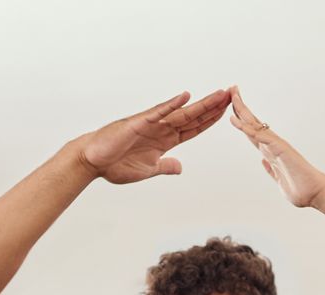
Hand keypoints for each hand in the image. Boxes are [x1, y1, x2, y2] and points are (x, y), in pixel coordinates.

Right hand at [77, 89, 230, 185]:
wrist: (93, 161)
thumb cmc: (116, 164)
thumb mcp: (148, 170)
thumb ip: (165, 167)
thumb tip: (180, 168)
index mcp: (165, 141)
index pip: (193, 129)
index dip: (210, 121)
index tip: (226, 113)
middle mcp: (161, 129)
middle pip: (193, 117)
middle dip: (213, 107)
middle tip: (232, 95)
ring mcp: (151, 124)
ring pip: (182, 112)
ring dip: (201, 104)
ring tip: (220, 94)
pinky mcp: (139, 122)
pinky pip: (158, 112)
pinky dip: (171, 104)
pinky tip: (186, 97)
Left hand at [228, 87, 324, 210]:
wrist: (316, 194)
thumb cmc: (301, 189)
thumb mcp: (279, 179)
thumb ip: (270, 170)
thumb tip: (263, 161)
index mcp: (271, 152)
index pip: (252, 133)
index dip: (242, 120)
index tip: (233, 109)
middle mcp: (272, 145)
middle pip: (252, 122)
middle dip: (241, 107)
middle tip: (232, 90)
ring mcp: (276, 145)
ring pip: (254, 124)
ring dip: (242, 110)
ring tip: (232, 94)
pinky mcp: (279, 148)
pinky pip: (259, 136)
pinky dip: (246, 128)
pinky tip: (235, 120)